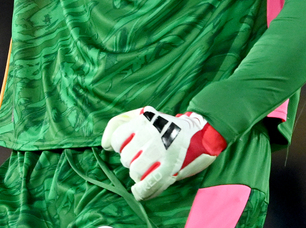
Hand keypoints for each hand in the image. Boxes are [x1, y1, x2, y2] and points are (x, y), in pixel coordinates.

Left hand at [101, 107, 226, 200]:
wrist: (200, 134)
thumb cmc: (166, 126)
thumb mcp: (144, 114)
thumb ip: (120, 123)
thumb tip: (105, 144)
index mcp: (143, 119)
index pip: (116, 139)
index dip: (118, 146)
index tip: (127, 146)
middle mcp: (151, 133)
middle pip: (125, 157)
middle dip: (130, 161)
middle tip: (142, 158)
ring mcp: (161, 151)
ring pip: (134, 171)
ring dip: (137, 174)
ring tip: (146, 169)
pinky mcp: (170, 168)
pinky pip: (146, 185)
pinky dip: (140, 191)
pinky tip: (139, 190)